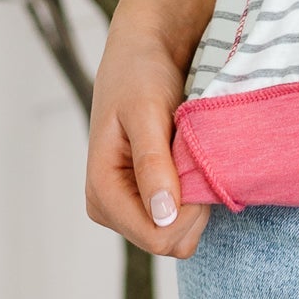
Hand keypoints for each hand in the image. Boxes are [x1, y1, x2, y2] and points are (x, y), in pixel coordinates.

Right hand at [86, 18, 212, 255]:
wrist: (144, 55)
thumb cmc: (140, 76)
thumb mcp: (146, 113)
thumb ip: (153, 165)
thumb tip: (162, 214)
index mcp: (102, 191)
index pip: (155, 236)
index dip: (187, 213)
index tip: (197, 170)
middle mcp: (109, 207)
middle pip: (167, 243)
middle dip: (192, 209)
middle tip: (193, 158)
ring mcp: (128, 208)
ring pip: (178, 237)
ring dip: (196, 202)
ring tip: (189, 158)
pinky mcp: (147, 202)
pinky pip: (181, 222)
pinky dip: (196, 198)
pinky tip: (189, 165)